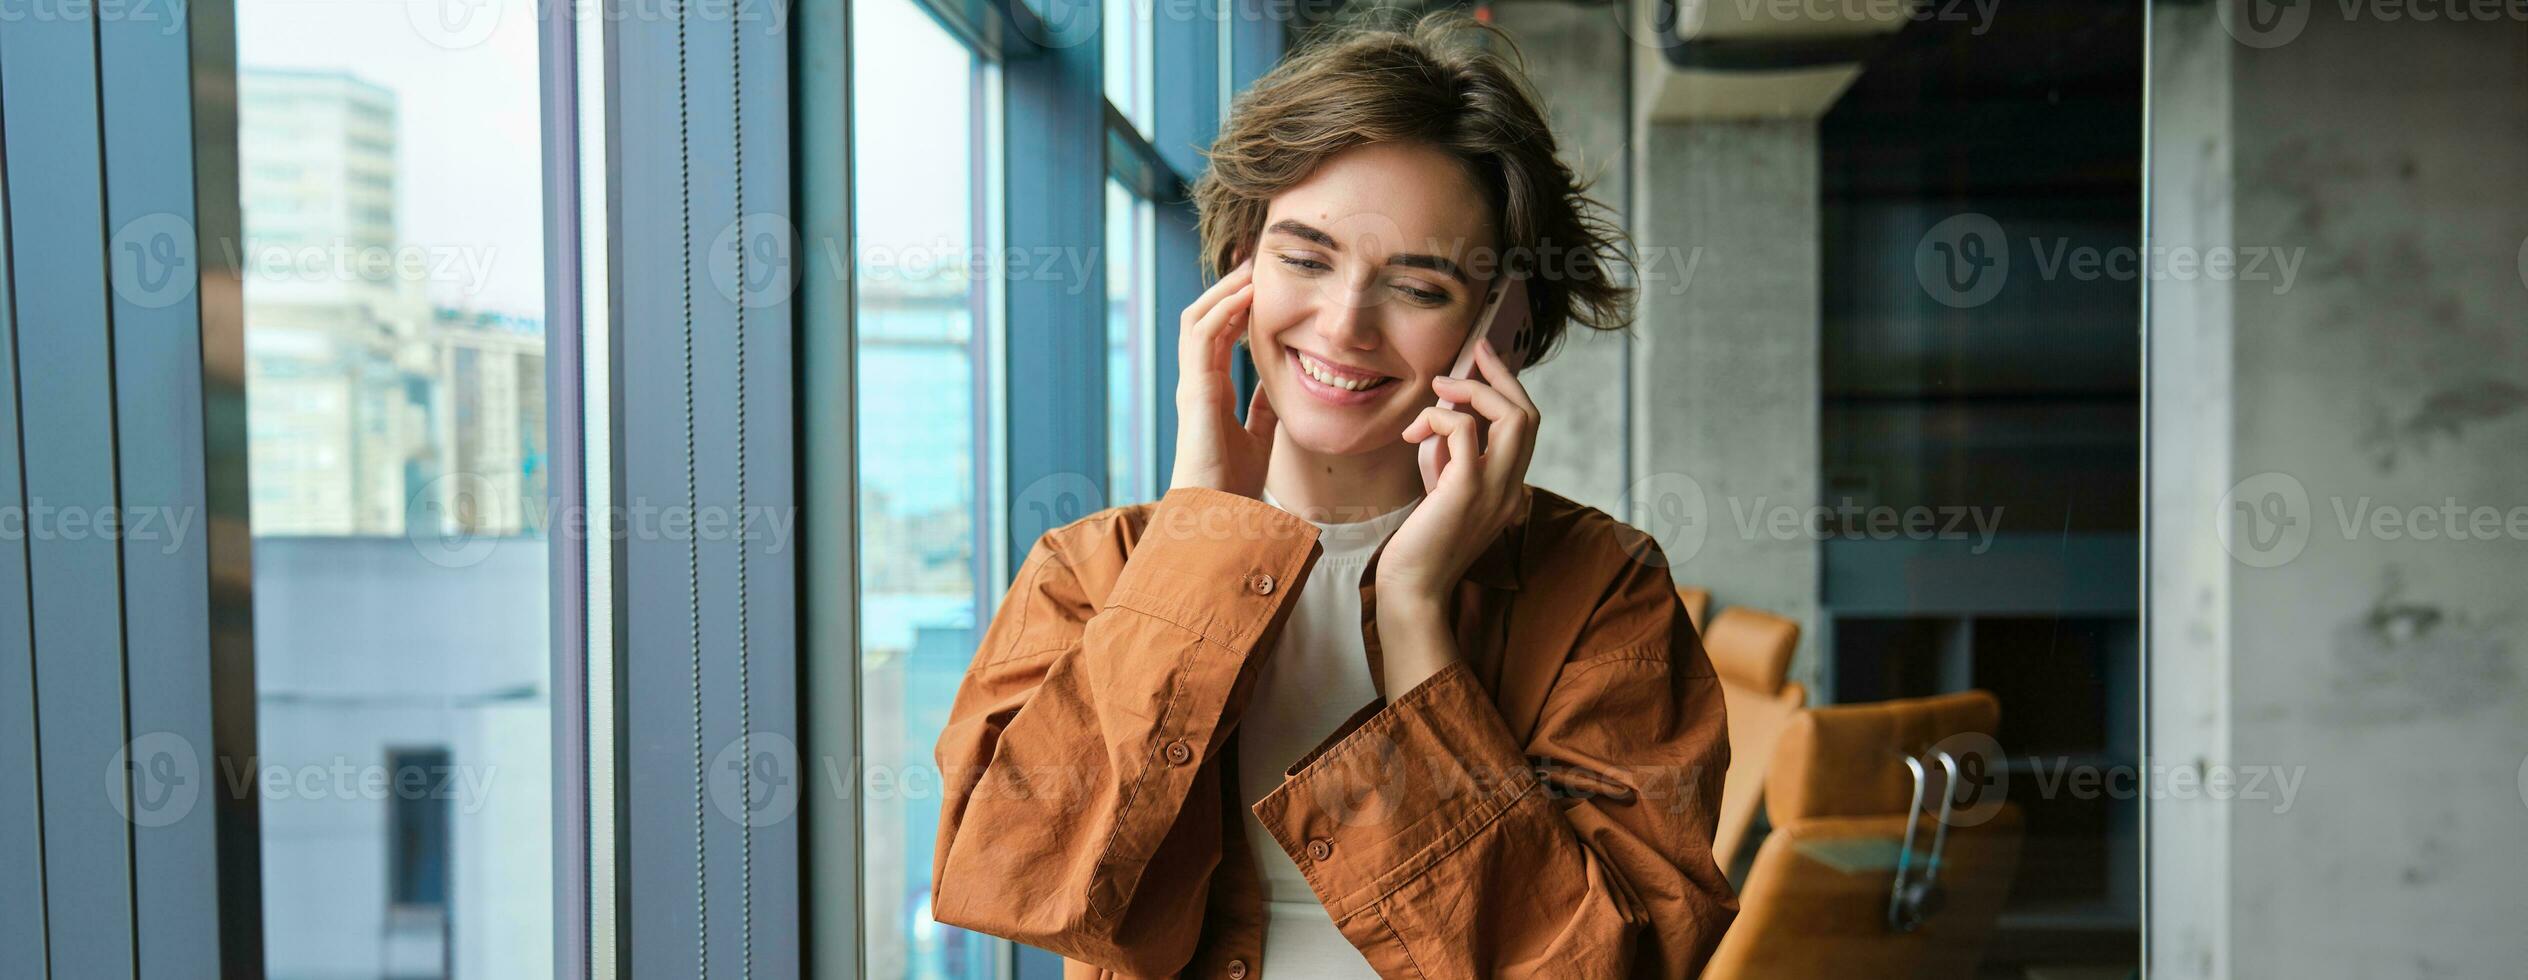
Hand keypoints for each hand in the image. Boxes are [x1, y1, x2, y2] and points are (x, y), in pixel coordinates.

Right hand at [1167, 258, 1278, 498]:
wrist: (1216, 515)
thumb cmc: (1233, 485)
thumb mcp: (1258, 437)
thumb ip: (1263, 409)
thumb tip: (1275, 385)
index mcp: (1211, 390)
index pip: (1218, 335)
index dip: (1236, 306)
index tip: (1261, 282)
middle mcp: (1197, 382)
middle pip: (1204, 318)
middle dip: (1227, 287)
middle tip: (1254, 261)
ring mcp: (1191, 384)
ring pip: (1196, 319)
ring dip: (1223, 290)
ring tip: (1249, 269)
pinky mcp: (1193, 390)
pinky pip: (1200, 337)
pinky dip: (1220, 311)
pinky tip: (1245, 296)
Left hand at [1380, 336, 1537, 609]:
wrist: (1412, 590)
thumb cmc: (1419, 544)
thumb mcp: (1442, 491)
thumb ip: (1450, 456)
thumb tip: (1440, 416)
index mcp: (1509, 488)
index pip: (1526, 427)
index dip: (1509, 387)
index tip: (1485, 359)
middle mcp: (1511, 488)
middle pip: (1528, 414)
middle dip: (1500, 375)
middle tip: (1472, 352)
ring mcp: (1495, 490)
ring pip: (1512, 416)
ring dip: (1472, 392)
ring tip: (1436, 392)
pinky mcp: (1467, 491)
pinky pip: (1463, 431)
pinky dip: (1440, 417)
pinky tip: (1413, 432)